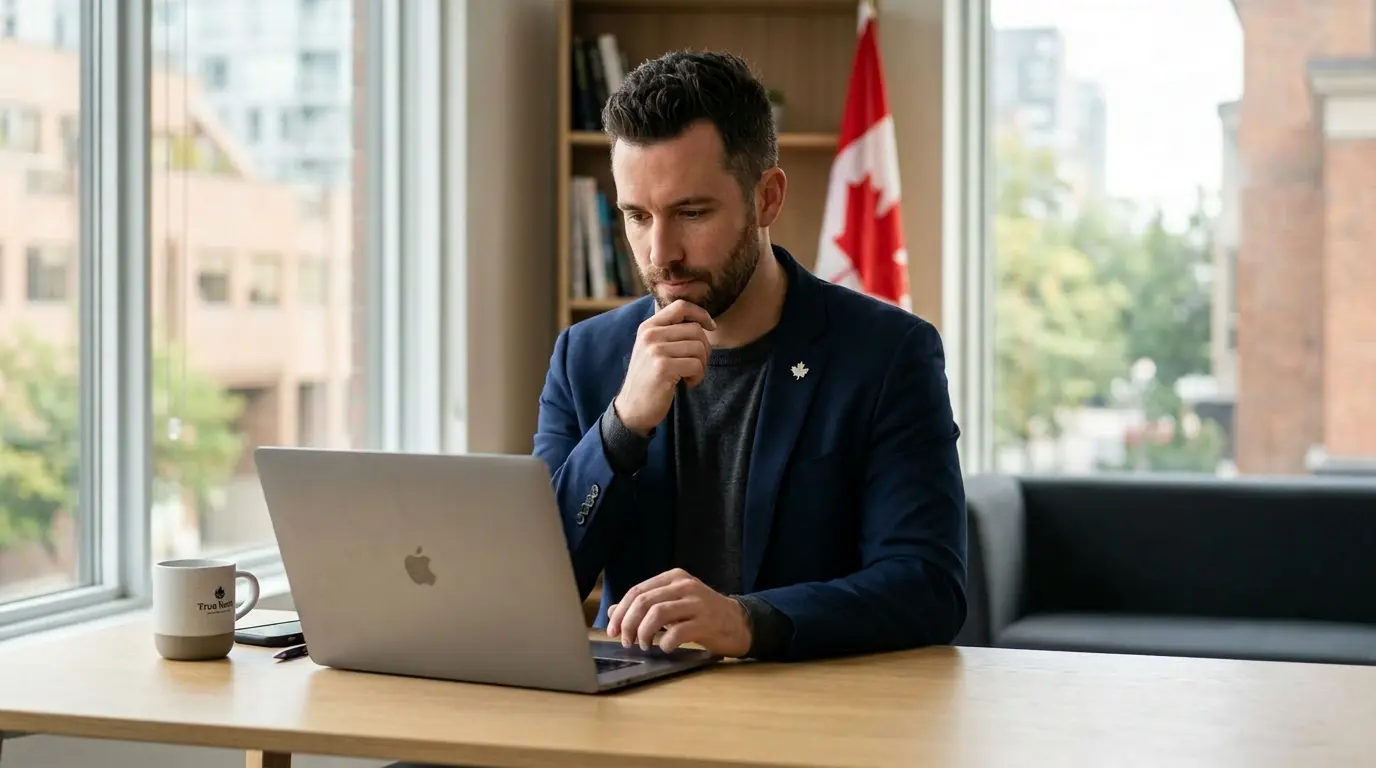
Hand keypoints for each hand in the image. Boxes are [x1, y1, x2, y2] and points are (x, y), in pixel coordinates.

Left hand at [605, 568, 751, 656]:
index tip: (612, 629)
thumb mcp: (673, 604)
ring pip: (657, 614)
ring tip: (643, 645)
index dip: (621, 611)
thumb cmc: (702, 614)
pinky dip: (665, 643)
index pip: (637, 591)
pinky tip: (665, 648)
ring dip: (643, 633)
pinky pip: (677, 632)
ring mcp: (696, 603)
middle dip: (628, 624)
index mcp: (674, 578)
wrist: (739, 622)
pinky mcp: (706, 622)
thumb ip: (646, 606)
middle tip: (626, 641)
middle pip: (644, 602)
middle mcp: (684, 586)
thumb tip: (612, 612)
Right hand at [613, 300, 716, 435]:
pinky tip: (687, 383)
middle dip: (704, 349)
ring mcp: (655, 350)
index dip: (701, 314)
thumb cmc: (650, 379)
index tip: (711, 327)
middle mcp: (650, 335)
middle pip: (696, 330)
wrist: (632, 409)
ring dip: (702, 365)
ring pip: (699, 347)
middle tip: (696, 365)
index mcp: (648, 327)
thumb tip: (703, 321)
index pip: (681, 306)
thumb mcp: (653, 349)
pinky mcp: (663, 367)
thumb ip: (671, 332)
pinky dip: (698, 376)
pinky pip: (696, 364)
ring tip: (690, 376)